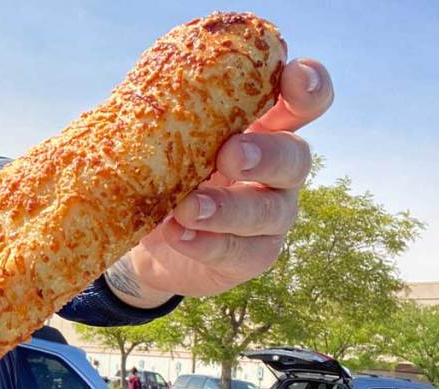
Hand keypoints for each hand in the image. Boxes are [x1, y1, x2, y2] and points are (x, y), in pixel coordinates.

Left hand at [107, 59, 334, 306]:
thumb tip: (135, 99)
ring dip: (228, 209)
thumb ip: (167, 119)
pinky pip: (241, 252)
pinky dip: (208, 244)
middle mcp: (277, 171)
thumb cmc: (164, 173)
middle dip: (266, 154)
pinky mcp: (253, 255)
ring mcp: (271, 216)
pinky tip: (180, 236)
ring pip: (269, 212)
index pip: (303, 103)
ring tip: (187, 209)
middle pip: (296, 157)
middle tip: (230, 154)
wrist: (148, 241)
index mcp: (262, 128)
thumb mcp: (164, 143)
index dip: (308, 87)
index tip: (291, 77)